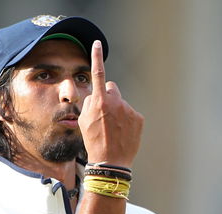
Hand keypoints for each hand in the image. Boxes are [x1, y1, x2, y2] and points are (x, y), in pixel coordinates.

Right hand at [79, 40, 143, 167]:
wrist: (110, 162)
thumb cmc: (93, 142)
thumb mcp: (83, 121)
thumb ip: (89, 103)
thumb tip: (96, 96)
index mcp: (99, 102)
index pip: (98, 74)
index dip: (96, 57)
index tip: (97, 44)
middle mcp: (115, 102)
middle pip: (112, 89)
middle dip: (108, 97)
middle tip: (104, 114)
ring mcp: (128, 109)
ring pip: (121, 103)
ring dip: (118, 111)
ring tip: (114, 129)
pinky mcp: (138, 118)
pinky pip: (131, 113)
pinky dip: (127, 120)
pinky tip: (122, 133)